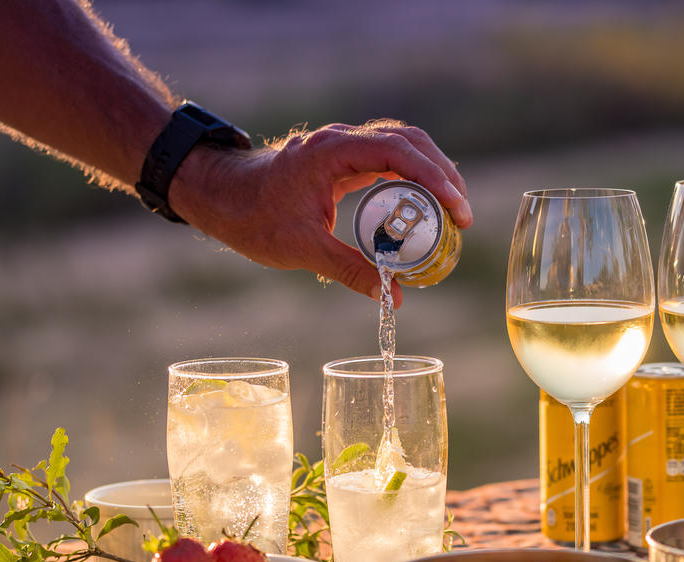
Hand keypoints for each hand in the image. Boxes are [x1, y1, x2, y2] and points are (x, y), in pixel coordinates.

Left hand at [170, 120, 471, 307]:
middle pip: (409, 142)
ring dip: (432, 171)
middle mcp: (342, 140)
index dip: (435, 178)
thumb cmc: (254, 218)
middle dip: (443, 175)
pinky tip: (426, 203)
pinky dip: (413, 175)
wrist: (221, 196)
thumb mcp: (303, 249)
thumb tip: (396, 298)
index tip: (457, 210)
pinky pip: (388, 157)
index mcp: (332, 152)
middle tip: (463, 216)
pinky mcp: (343, 157)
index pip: (399, 153)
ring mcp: (343, 145)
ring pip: (402, 144)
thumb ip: (351, 271)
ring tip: (453, 209)